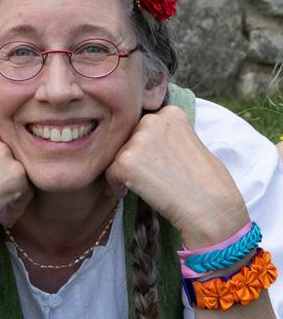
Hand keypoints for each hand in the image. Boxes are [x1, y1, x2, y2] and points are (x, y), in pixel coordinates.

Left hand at [105, 107, 247, 246]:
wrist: (209, 206)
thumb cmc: (205, 180)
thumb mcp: (189, 142)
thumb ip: (166, 134)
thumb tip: (140, 137)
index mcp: (170, 112)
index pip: (143, 125)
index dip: (146, 145)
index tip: (154, 161)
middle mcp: (153, 120)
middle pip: (128, 138)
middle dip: (133, 156)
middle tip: (148, 175)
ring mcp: (138, 140)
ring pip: (116, 155)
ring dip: (124, 171)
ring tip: (144, 185)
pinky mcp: (126, 161)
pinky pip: (109, 173)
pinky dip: (115, 186)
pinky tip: (129, 193)